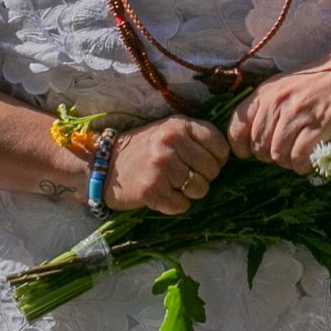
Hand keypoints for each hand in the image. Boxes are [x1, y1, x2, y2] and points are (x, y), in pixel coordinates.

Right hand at [105, 115, 229, 214]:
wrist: (102, 166)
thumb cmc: (143, 150)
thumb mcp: (169, 131)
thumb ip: (196, 137)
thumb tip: (228, 156)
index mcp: (180, 125)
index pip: (220, 146)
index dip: (217, 159)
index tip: (203, 163)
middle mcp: (171, 142)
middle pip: (213, 170)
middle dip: (203, 177)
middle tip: (183, 176)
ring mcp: (161, 166)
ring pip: (200, 189)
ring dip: (189, 193)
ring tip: (172, 185)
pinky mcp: (151, 189)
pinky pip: (181, 206)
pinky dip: (175, 205)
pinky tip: (162, 196)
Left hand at [227, 57, 330, 170]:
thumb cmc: (321, 80)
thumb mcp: (286, 86)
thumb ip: (268, 106)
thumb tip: (256, 138)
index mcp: (265, 92)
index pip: (237, 126)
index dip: (240, 146)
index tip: (249, 153)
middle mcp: (277, 102)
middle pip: (258, 145)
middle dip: (269, 156)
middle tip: (284, 153)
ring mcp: (297, 113)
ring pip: (277, 154)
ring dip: (287, 162)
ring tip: (298, 157)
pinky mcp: (318, 124)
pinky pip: (298, 157)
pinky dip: (302, 165)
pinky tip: (309, 161)